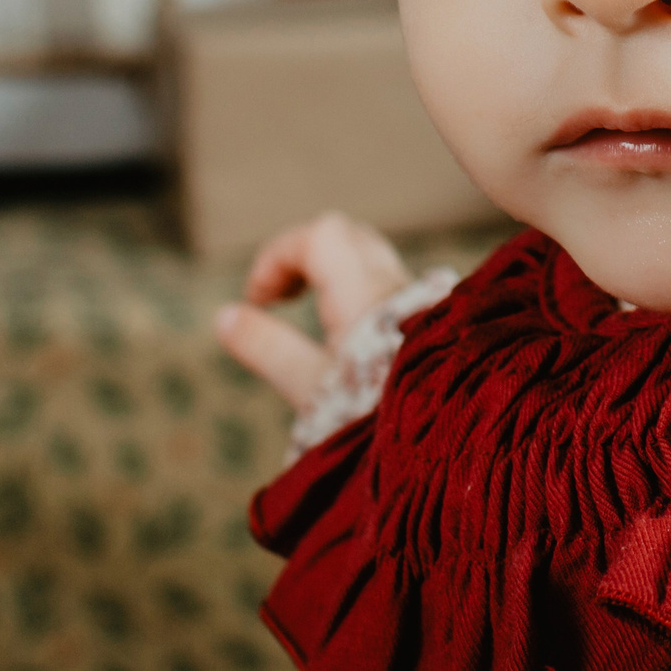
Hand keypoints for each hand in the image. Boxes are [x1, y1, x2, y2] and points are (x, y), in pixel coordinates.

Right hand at [215, 213, 414, 410]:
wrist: (445, 435)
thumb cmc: (374, 413)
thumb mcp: (310, 386)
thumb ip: (269, 348)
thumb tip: (225, 317)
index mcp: (363, 290)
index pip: (320, 236)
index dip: (279, 256)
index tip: (257, 300)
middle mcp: (394, 284)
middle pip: (345, 239)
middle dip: (304, 255)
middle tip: (281, 296)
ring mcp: (416, 299)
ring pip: (369, 259)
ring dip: (331, 272)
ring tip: (307, 309)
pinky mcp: (428, 320)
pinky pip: (387, 283)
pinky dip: (355, 289)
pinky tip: (345, 329)